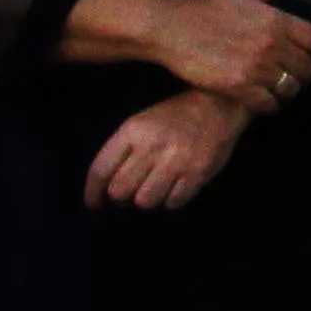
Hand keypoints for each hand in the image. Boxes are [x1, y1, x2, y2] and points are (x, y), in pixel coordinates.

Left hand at [86, 88, 242, 211]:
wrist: (218, 105)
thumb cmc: (173, 116)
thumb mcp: (140, 123)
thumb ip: (121, 152)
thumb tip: (105, 189)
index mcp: (133, 130)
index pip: (100, 170)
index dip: (92, 193)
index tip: (94, 205)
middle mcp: (152, 146)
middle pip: (120, 191)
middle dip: (120, 199)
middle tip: (128, 195)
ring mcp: (176, 161)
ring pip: (145, 201)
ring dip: (146, 200)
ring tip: (153, 190)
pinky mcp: (197, 174)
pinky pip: (172, 203)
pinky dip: (170, 201)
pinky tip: (173, 188)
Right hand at [153, 0, 310, 116]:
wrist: (172, 29)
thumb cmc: (207, 9)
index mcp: (276, 19)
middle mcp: (271, 43)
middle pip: (307, 68)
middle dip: (305, 75)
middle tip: (295, 77)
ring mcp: (255, 67)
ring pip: (290, 88)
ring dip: (288, 91)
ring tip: (279, 89)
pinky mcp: (238, 87)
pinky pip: (268, 104)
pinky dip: (270, 105)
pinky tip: (263, 100)